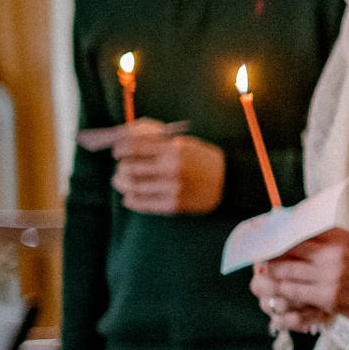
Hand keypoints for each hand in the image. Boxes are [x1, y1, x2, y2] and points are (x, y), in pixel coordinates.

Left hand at [111, 129, 225, 214]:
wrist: (230, 183)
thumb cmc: (207, 161)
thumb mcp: (188, 144)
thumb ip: (162, 144)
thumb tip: (132, 144)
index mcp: (174, 150)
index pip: (134, 147)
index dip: (120, 150)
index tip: (118, 152)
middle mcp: (170, 168)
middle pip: (129, 168)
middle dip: (121, 168)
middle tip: (121, 169)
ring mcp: (171, 188)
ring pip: (133, 186)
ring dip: (122, 184)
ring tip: (122, 183)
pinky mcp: (173, 205)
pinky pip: (143, 204)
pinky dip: (131, 200)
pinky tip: (131, 197)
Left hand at [253, 229, 348, 325]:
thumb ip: (325, 239)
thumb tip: (293, 231)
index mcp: (338, 235)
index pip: (296, 229)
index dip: (273, 232)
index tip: (258, 233)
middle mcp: (332, 252)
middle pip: (286, 248)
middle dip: (266, 253)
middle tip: (254, 256)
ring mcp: (330, 275)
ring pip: (286, 271)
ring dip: (270, 274)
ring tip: (262, 274)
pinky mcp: (328, 296)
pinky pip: (294, 292)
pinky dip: (281, 292)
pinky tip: (275, 291)